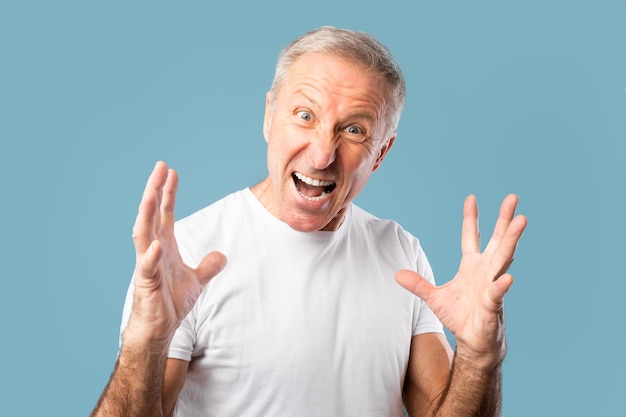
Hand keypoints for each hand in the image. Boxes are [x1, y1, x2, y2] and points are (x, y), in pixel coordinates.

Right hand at [126, 161, 226, 345]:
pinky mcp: (146, 284)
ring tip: (150, 192)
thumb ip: (208, 266)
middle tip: (160, 167)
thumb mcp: (197, 281)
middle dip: (155, 190)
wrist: (159, 329)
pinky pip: (147, 267)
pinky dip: (150, 256)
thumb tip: (222, 255)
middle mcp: (153, 250)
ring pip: (143, 233)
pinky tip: (156, 245)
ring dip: (145, 213)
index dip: (168, 193)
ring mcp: (147, 265)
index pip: (165, 213)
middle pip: (152, 214)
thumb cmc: (170, 303)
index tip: (172, 172)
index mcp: (164, 246)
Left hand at [396, 194, 525, 368]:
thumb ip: (418, 284)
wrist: (473, 341)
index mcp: (472, 266)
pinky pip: (497, 293)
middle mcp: (486, 271)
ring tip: (521, 221)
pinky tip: (506, 277)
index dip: (471, 218)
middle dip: (504, 219)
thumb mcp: (434, 297)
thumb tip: (397, 274)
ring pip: (504, 259)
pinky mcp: (493, 305)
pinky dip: (501, 285)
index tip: (471, 198)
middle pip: (497, 240)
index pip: (471, 237)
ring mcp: (492, 285)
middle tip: (512, 198)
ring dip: (511, 240)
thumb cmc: (459, 316)